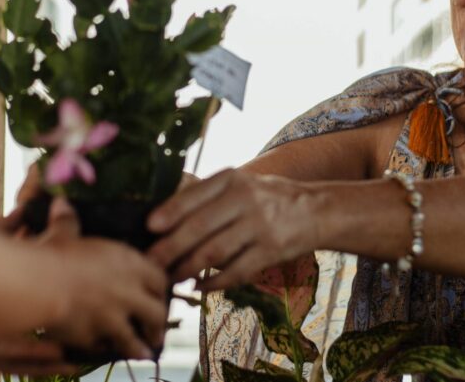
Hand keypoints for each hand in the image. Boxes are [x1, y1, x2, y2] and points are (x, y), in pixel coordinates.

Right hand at [39, 198, 169, 359]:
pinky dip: (109, 350)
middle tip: (156, 330)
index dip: (160, 288)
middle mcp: (129, 292)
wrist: (39, 286)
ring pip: (138, 338)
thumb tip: (61, 202)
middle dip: (158, 323)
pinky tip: (106, 352)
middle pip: (158, 312)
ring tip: (144, 352)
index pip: (160, 278)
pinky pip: (107, 348)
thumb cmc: (52, 254)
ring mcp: (114, 318)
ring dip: (142, 346)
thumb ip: (68, 221)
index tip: (157, 292)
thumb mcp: (63, 235)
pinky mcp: (96, 338)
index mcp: (129, 263)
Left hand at [146, 168, 318, 289]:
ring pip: (214, 252)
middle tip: (150, 263)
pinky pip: (236, 271)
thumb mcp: (239, 184)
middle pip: (200, 227)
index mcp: (232, 178)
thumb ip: (206, 195)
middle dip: (170, 248)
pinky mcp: (271, 250)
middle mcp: (245, 198)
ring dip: (187, 268)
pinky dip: (214, 283)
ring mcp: (260, 225)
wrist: (316, 210)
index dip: (170, 211)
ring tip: (170, 278)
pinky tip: (199, 286)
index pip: (195, 195)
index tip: (149, 226)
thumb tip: (161, 216)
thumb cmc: (265, 198)